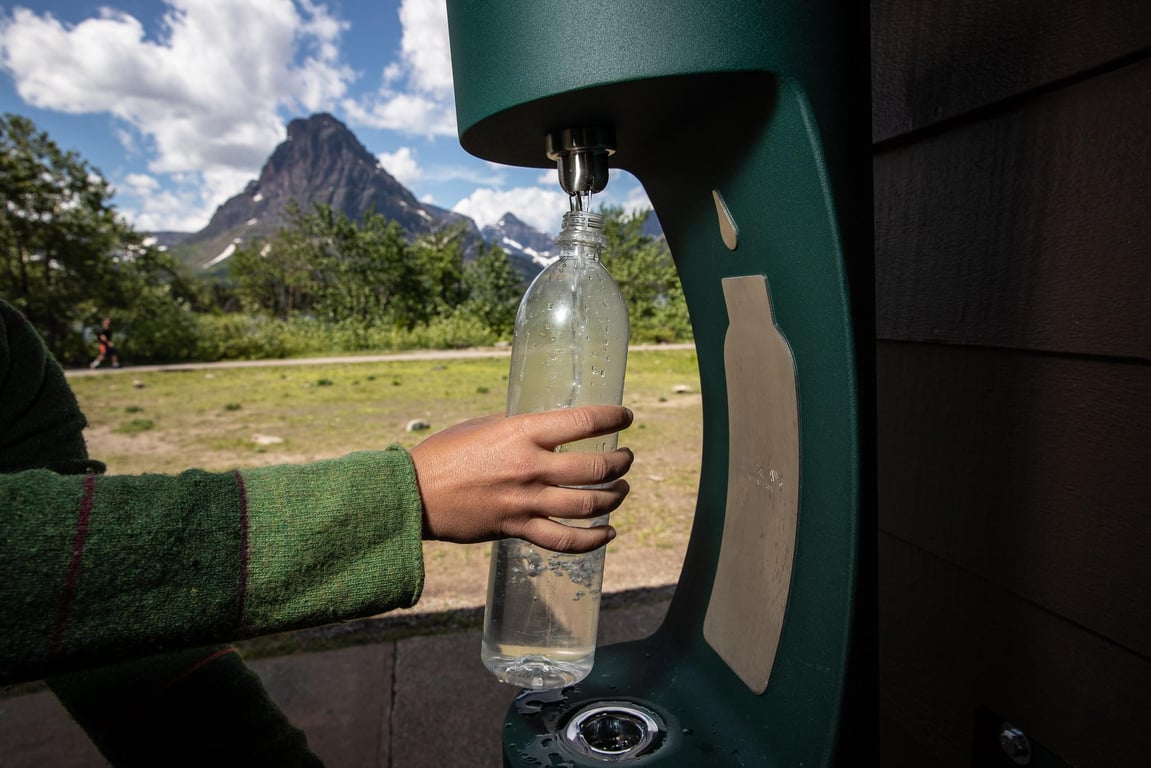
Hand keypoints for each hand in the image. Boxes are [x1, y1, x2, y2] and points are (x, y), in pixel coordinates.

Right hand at [409, 405, 633, 552]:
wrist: (414, 494)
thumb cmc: (445, 454)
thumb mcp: (483, 426)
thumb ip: (519, 428)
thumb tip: (548, 429)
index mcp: (521, 433)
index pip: (583, 422)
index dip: (613, 417)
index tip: (625, 416)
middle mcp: (529, 467)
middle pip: (594, 469)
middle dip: (620, 463)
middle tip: (625, 458)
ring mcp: (525, 502)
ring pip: (588, 505)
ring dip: (614, 497)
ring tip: (622, 489)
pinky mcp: (517, 529)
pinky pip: (565, 540)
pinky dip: (593, 540)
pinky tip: (608, 533)